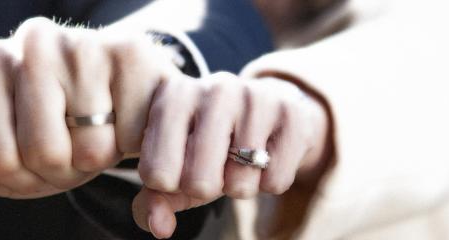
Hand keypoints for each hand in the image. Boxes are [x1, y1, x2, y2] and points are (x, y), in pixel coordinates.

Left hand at [0, 17, 178, 205]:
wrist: (111, 95)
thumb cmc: (53, 128)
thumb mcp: (4, 157)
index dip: (22, 176)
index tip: (32, 151)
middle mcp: (32, 41)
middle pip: (45, 154)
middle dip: (64, 170)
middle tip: (73, 143)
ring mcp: (84, 44)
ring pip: (92, 152)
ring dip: (101, 159)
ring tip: (101, 130)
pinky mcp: (133, 54)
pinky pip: (133, 139)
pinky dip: (135, 145)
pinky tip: (129, 119)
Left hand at [132, 72, 329, 237]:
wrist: (270, 111)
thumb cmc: (212, 143)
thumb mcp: (178, 164)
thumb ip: (157, 198)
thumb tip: (159, 227)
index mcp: (174, 95)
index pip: (156, 174)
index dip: (171, 185)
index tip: (182, 166)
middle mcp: (215, 88)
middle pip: (199, 183)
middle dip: (207, 189)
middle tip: (215, 168)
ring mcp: (256, 97)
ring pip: (240, 185)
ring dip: (240, 187)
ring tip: (241, 162)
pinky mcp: (292, 113)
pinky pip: (276, 181)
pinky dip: (270, 183)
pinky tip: (268, 157)